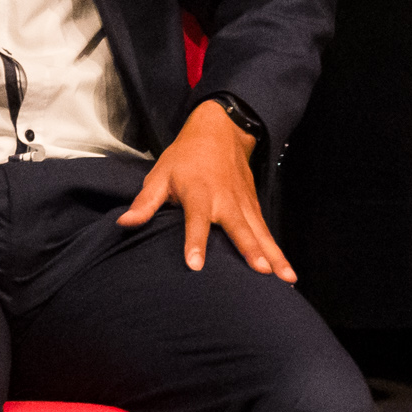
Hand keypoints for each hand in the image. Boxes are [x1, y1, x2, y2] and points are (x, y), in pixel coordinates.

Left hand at [118, 106, 294, 279]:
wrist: (221, 131)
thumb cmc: (185, 157)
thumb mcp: (160, 174)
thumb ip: (145, 202)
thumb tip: (124, 223)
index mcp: (199, 192)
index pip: (196, 220)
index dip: (195, 242)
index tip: (195, 265)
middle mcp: (225, 199)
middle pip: (239, 228)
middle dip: (251, 250)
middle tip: (261, 272)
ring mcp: (244, 204)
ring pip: (260, 233)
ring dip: (274, 256)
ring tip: (286, 280)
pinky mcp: (254, 207)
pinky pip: (266, 233)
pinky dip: (279, 252)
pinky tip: (287, 274)